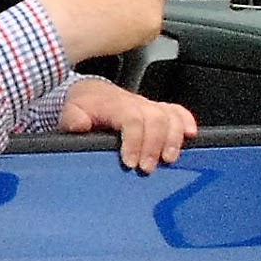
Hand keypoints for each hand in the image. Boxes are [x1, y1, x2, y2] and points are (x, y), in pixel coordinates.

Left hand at [58, 78, 197, 172]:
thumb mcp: (70, 112)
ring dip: (173, 139)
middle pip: (156, 119)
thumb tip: (80, 125)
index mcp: (115, 104)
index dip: (135, 141)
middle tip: (146, 168)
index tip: (130, 162)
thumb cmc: (83, 106)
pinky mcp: (158, 110)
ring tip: (168, 160)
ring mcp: (149, 106)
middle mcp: (136, 103)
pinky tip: (190, 136)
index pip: (132, 119)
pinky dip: (187, 122)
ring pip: (171, 116)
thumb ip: (72, 119)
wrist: (89, 93)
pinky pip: (178, 111)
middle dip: (154, 145)